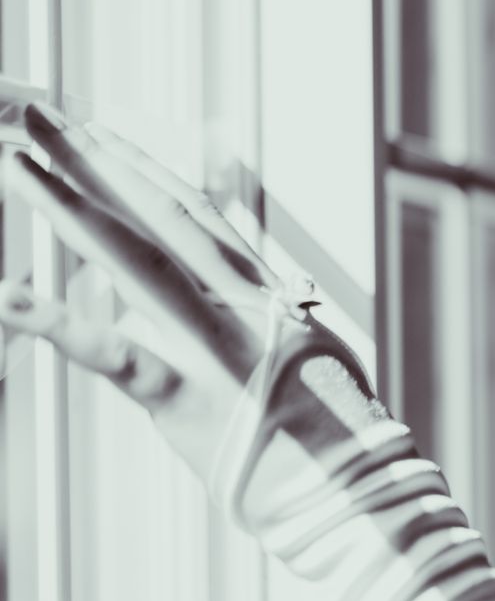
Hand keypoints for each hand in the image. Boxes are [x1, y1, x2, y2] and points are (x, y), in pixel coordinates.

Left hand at [0, 103, 394, 529]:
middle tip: (38, 114)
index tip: (91, 127)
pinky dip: (55, 324)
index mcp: (263, 290)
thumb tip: (204, 294)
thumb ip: (249, 314)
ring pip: (131, 259)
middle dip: (93, 159)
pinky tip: (5, 296)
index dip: (136, 164)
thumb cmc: (328, 428)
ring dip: (67, 206)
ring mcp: (212, 344)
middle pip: (154, 214)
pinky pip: (110, 355)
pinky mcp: (185, 396)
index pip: (190, 210)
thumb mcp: (302, 350)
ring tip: (15, 163)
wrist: (354, 487)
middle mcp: (238, 302)